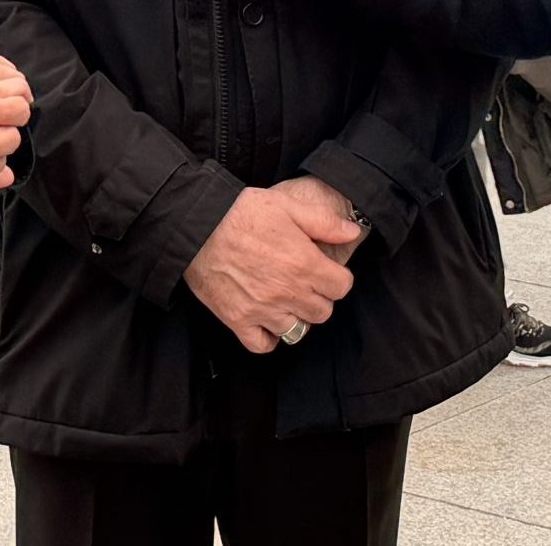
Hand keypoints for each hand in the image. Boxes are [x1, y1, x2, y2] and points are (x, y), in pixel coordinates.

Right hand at [185, 187, 358, 352]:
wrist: (197, 226)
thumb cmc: (241, 212)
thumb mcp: (288, 206)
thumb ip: (324, 222)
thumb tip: (353, 232)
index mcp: (304, 264)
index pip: (342, 287)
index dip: (337, 278)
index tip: (325, 271)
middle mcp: (287, 292)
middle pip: (323, 312)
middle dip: (318, 297)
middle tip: (304, 282)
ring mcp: (263, 310)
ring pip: (297, 330)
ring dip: (295, 316)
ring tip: (284, 299)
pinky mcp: (238, 320)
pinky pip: (263, 344)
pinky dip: (268, 337)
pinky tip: (266, 320)